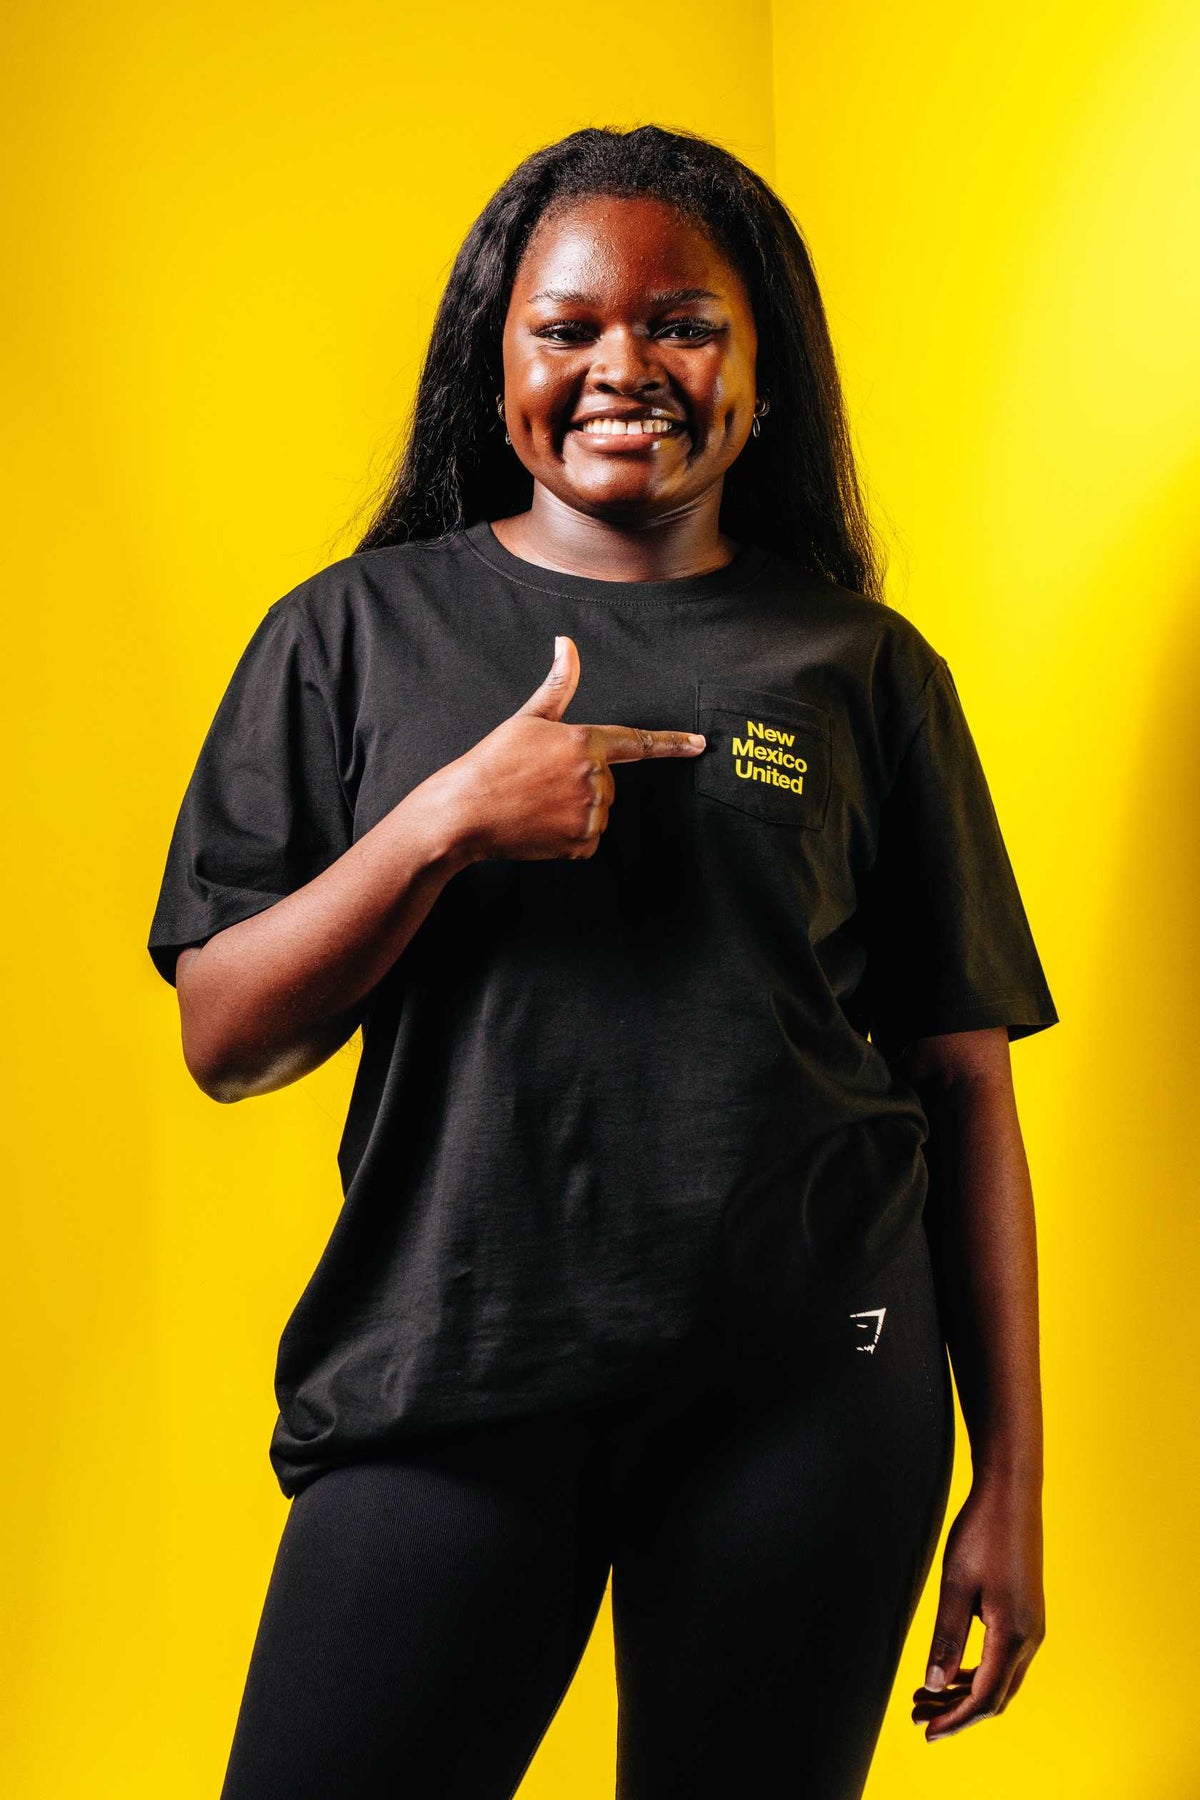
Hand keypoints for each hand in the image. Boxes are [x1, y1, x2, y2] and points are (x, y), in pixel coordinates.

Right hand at [436, 635, 705, 863]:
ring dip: (575, 812)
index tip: (700, 744)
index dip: (672, 743)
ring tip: (536, 805)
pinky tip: (540, 827)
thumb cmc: (492, 762)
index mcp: (585, 741)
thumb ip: (558, 685)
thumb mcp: (527, 719)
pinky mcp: (581, 841)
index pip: (638, 741)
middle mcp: (594, 776)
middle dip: (581, 785)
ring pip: (599, 812)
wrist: (464, 812)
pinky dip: (568, 837)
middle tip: (540, 784)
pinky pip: (588, 839)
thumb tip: (566, 642)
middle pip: (608, 783)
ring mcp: (590, 811)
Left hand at [912, 1471, 1044, 1740]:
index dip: (955, 1721)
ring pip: (1000, 1679)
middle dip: (956, 1712)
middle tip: (917, 1714)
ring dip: (964, 1692)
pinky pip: (1003, 1659)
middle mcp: (1030, 1638)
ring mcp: (1032, 1627)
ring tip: (926, 1695)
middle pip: (995, 1696)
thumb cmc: (982, 1532)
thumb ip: (947, 1637)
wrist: (1012, 1494)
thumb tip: (935, 1685)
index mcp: (1014, 1634)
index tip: (926, 1732)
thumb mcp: (956, 1584)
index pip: (985, 1698)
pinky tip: (951, 1670)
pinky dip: (977, 1672)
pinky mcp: (1027, 1615)